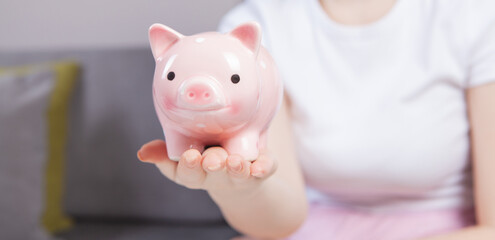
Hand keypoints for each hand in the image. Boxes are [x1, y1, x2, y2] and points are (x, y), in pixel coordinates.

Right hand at [137, 139, 276, 194]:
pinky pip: (265, 169)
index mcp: (194, 172)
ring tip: (236, 162)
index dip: (187, 167)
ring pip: (238, 174)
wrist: (238, 172)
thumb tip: (142, 153)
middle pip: (213, 174)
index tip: (189, 156)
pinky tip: (262, 167)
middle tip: (212, 160)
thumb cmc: (204, 155)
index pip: (186, 174)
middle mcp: (216, 176)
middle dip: (213, 167)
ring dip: (237, 169)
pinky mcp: (260, 169)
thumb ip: (164, 152)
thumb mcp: (182, 153)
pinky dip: (264, 168)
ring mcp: (239, 175)